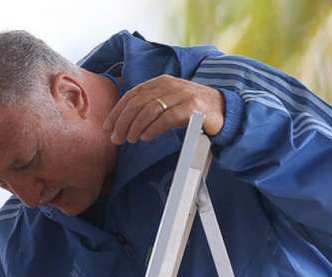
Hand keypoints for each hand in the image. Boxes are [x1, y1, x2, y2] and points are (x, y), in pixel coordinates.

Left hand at [103, 74, 224, 143]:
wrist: (224, 110)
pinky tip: (145, 138)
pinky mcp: (192, 107)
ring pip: (150, 109)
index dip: (118, 111)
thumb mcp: (170, 102)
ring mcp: (182, 95)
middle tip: (116, 138)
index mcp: (161, 81)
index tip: (108, 126)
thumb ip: (151, 106)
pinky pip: (167, 118)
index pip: (133, 94)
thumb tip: (124, 122)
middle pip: (139, 102)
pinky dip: (153, 128)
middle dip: (123, 121)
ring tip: (130, 139)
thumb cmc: (193, 110)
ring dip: (136, 126)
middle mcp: (170, 85)